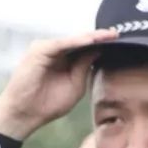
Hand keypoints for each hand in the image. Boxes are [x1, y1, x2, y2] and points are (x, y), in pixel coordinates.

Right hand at [0, 29, 117, 139]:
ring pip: (73, 40)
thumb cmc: (47, 104)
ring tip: (111, 34)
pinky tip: (93, 40)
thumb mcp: (75, 85)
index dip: (102, 45)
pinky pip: (62, 43)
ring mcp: (46, 49)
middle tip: (121, 32)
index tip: (123, 42)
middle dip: (100, 37)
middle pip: (81, 41)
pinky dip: (78, 41)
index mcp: (63, 60)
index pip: (85, 48)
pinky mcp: (39, 50)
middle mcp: (54, 51)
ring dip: (92, 37)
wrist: (24, 114)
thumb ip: (85, 68)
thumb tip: (100, 51)